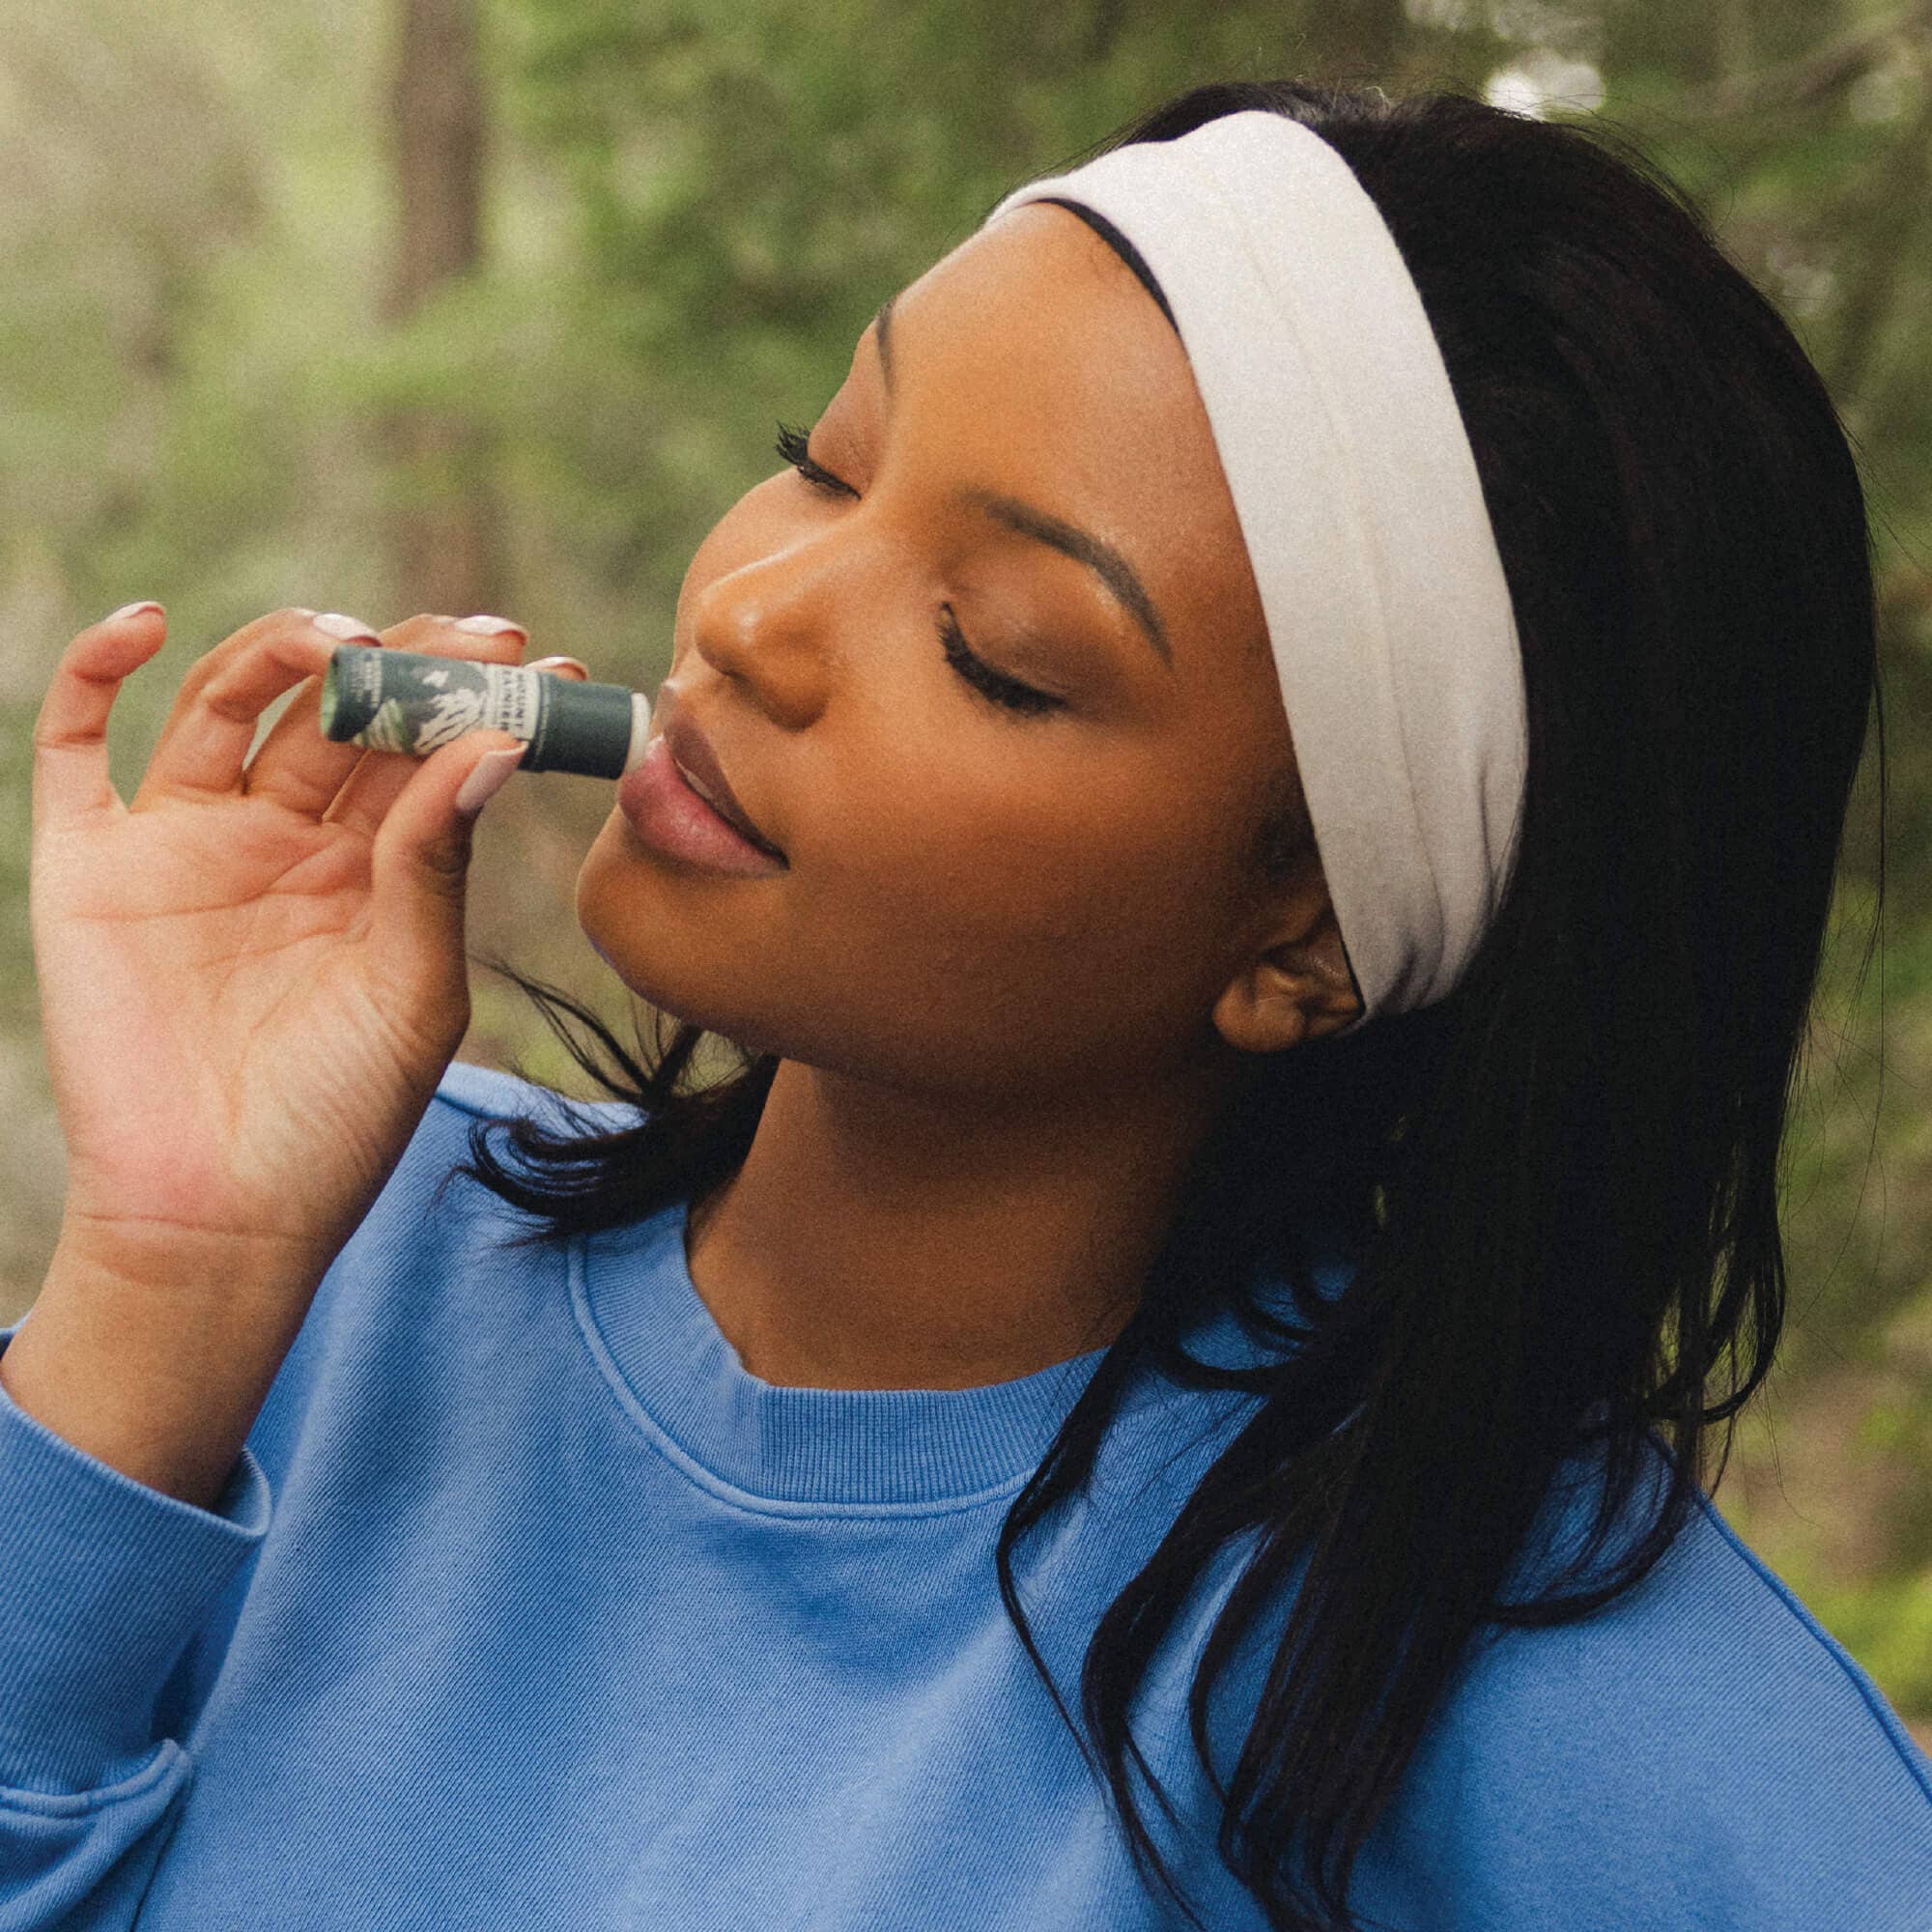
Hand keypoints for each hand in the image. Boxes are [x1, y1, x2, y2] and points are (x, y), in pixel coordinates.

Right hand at [29, 605, 532, 1287]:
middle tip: (472, 639)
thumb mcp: (412, 987)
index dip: (479, 699)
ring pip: (231, 703)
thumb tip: (490, 744)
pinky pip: (77, 745)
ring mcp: (189, 838)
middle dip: (406, 663)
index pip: (427, 748)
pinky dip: (94, 673)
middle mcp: (285, 833)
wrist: (221, 1214)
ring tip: (341, 642)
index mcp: (375, 862)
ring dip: (281, 650)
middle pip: (340, 710)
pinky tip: (147, 624)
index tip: (545, 670)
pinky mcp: (94, 863)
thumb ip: (434, 865)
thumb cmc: (338, 1114)